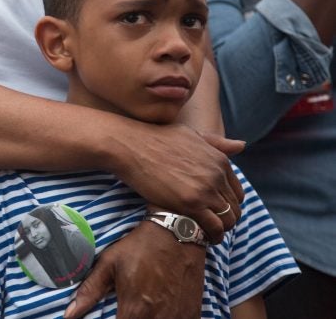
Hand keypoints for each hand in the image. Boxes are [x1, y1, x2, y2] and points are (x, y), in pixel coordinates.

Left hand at [65, 221, 205, 318]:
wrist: (178, 231)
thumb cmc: (140, 246)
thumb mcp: (110, 263)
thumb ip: (90, 290)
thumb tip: (69, 314)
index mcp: (135, 310)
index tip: (113, 316)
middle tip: (125, 311)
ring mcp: (178, 318)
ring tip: (139, 311)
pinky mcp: (193, 314)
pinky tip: (159, 312)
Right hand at [116, 123, 244, 242]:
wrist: (131, 146)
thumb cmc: (157, 139)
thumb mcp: (192, 135)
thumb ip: (217, 143)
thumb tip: (241, 145)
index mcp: (220, 160)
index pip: (237, 192)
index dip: (228, 205)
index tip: (216, 212)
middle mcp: (217, 175)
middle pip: (234, 208)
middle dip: (225, 220)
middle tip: (211, 228)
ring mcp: (205, 190)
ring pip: (228, 220)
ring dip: (220, 231)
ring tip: (207, 236)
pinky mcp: (190, 204)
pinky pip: (213, 227)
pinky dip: (212, 236)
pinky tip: (201, 238)